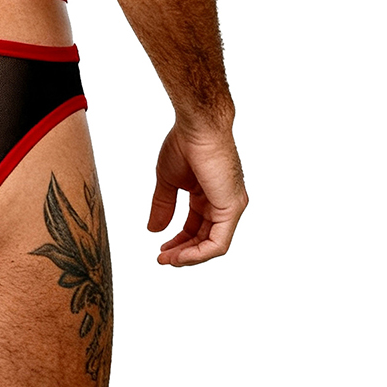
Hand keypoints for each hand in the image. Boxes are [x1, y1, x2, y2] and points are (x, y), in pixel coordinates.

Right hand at [148, 122, 247, 265]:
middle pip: (204, 238)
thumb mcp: (168, 180)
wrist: (197, 126)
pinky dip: (200, 253)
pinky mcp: (232, 208)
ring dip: (190, 256)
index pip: (195, 226)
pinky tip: (182, 256)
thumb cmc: (184, 143)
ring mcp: (230, 205)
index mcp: (208, 193)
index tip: (159, 249)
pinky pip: (219, 241)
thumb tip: (153, 230)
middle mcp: (222, 201)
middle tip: (162, 259)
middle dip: (182, 251)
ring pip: (213, 244)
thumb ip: (163, 205)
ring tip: (169, 260)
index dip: (178, 241)